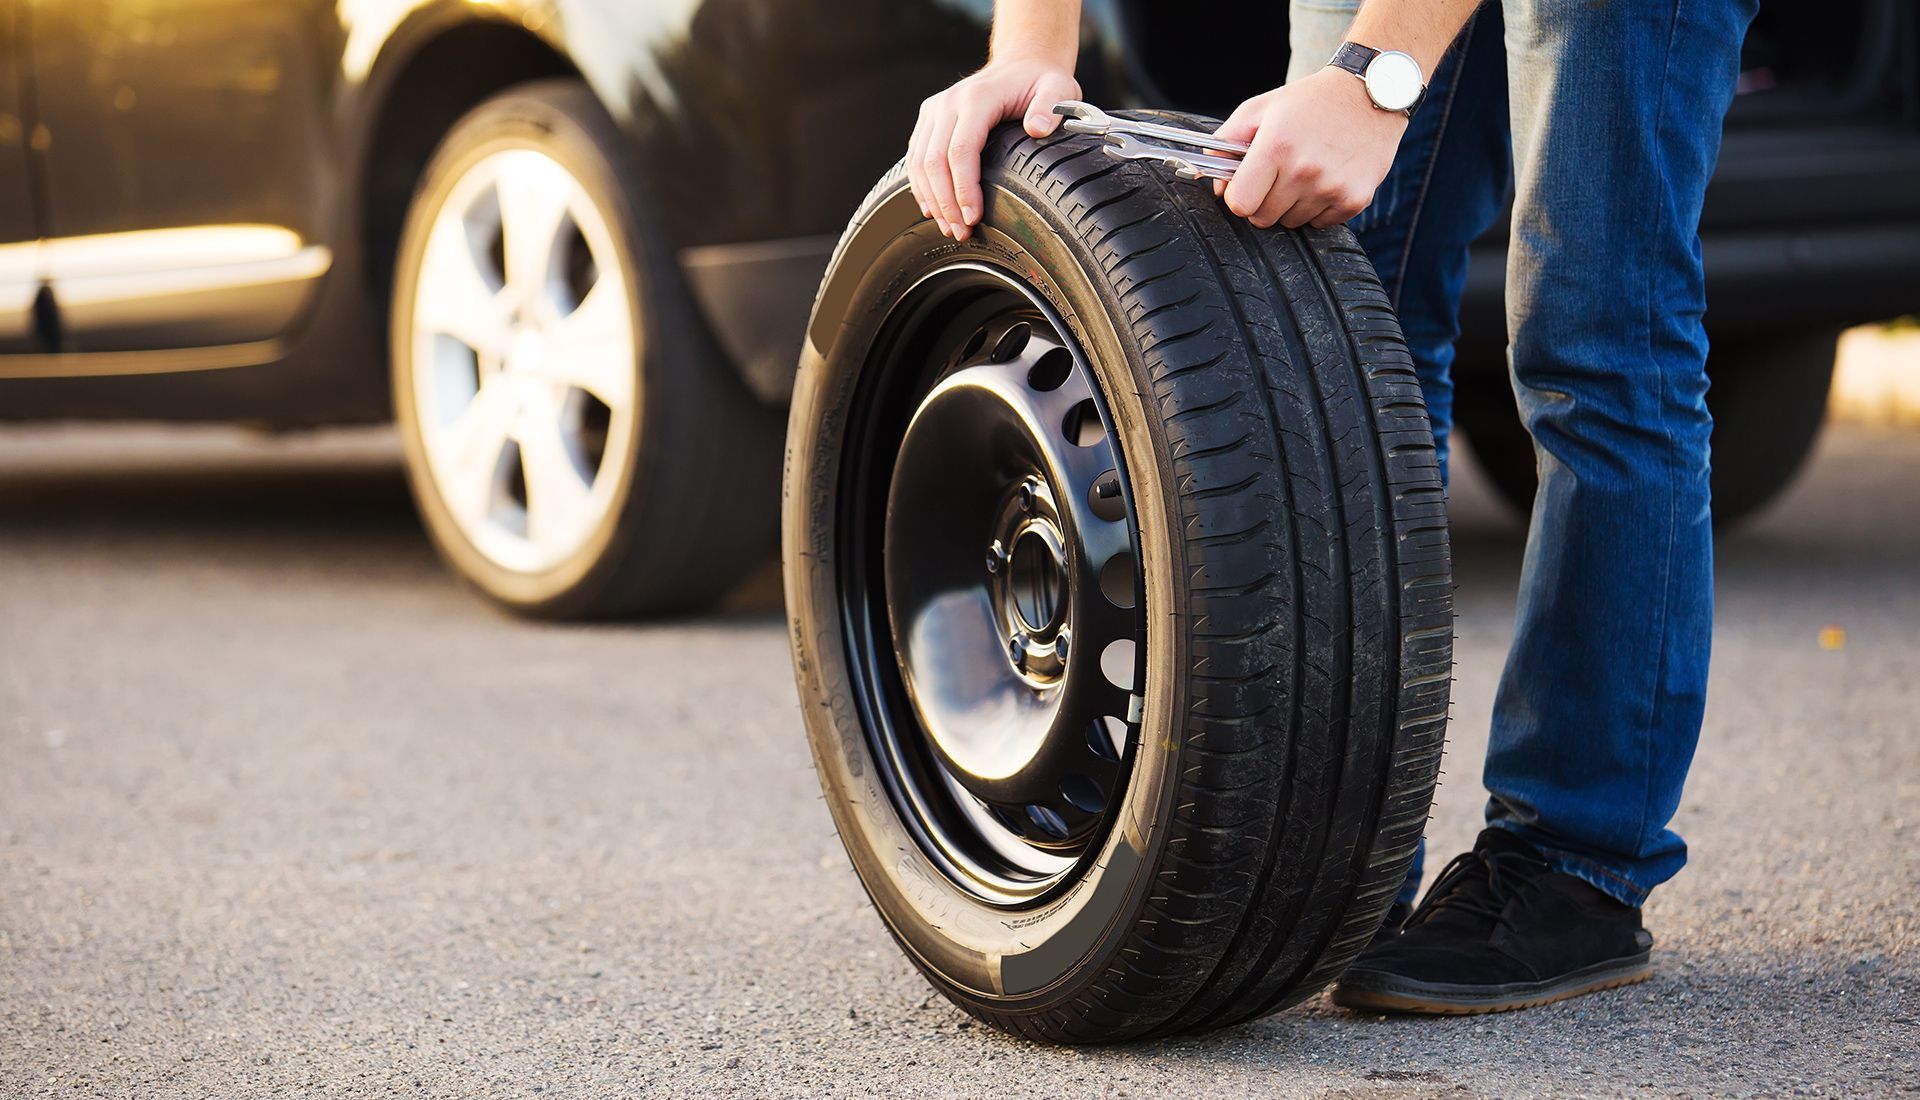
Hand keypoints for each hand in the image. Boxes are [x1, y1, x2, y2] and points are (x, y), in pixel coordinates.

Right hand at [908, 59, 1080, 239]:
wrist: (1021, 64)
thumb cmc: (1041, 82)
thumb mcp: (1059, 88)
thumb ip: (1051, 106)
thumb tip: (1037, 129)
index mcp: (977, 98)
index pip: (960, 150)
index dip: (963, 188)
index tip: (974, 218)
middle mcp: (948, 102)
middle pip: (934, 161)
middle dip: (946, 202)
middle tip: (962, 232)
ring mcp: (935, 110)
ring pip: (919, 162)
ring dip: (932, 199)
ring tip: (950, 228)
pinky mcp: (929, 119)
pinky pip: (915, 157)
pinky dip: (922, 186)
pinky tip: (933, 210)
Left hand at [1211, 67, 1408, 229]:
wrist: (1370, 94)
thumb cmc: (1309, 102)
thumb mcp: (1259, 110)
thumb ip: (1225, 145)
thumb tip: (1218, 187)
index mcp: (1276, 147)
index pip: (1240, 204)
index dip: (1239, 197)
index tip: (1247, 185)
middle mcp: (1304, 170)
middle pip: (1263, 218)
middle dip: (1264, 201)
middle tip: (1279, 174)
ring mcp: (1332, 187)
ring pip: (1292, 222)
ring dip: (1293, 204)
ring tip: (1307, 172)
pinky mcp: (1355, 200)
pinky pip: (1321, 224)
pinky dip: (1320, 208)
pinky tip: (1327, 178)